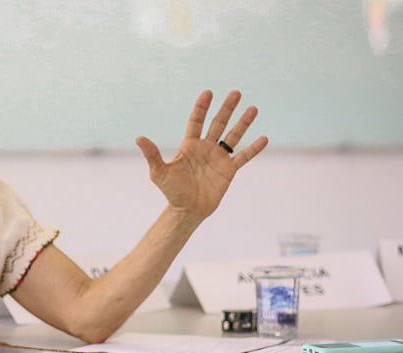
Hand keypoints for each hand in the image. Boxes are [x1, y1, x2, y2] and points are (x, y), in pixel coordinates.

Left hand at [136, 90, 267, 219]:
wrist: (187, 210)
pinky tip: (264, 138)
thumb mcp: (159, 172)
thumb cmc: (172, 191)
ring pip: (233, 136)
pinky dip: (253, 149)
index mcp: (189, 145)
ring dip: (243, 123)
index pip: (196, 121)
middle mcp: (205, 148)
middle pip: (218, 123)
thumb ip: (152, 154)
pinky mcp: (229, 170)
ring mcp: (218, 158)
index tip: (208, 93)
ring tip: (253, 108)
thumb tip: (139, 138)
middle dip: (227, 108)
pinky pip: (243, 157)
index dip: (202, 107)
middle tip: (236, 92)